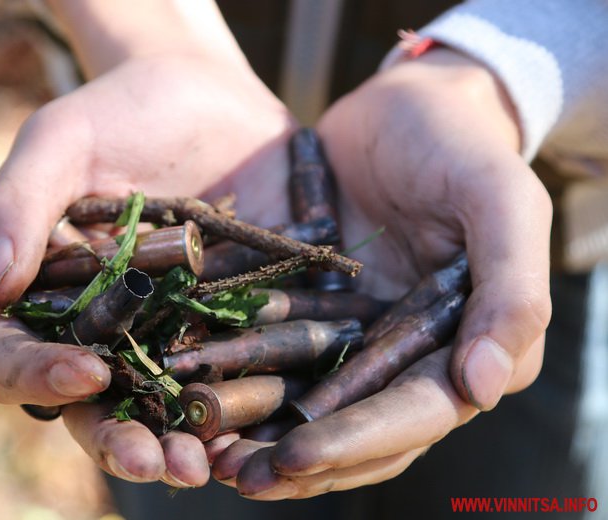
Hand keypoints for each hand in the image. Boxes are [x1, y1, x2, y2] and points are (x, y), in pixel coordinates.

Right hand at [0, 48, 294, 486]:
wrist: (210, 97)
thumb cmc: (122, 112)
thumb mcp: (63, 140)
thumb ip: (18, 205)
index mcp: (45, 296)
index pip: (13, 355)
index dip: (36, 374)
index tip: (84, 370)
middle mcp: (105, 329)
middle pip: (93, 406)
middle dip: (119, 440)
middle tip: (154, 462)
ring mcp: (172, 333)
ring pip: (163, 409)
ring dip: (180, 445)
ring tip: (204, 465)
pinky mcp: (233, 325)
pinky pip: (233, 380)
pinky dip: (241, 415)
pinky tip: (259, 434)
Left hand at [213, 48, 551, 497]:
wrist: (404, 105)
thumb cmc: (461, 145)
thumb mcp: (500, 201)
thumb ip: (511, 289)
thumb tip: (486, 388)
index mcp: (463, 342)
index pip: (415, 412)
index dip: (358, 440)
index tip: (297, 455)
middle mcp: (408, 352)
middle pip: (357, 427)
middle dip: (301, 460)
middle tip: (238, 477)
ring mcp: (356, 335)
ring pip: (309, 402)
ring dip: (261, 435)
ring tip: (206, 455)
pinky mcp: (314, 310)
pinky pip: (275, 354)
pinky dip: (241, 378)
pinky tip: (195, 395)